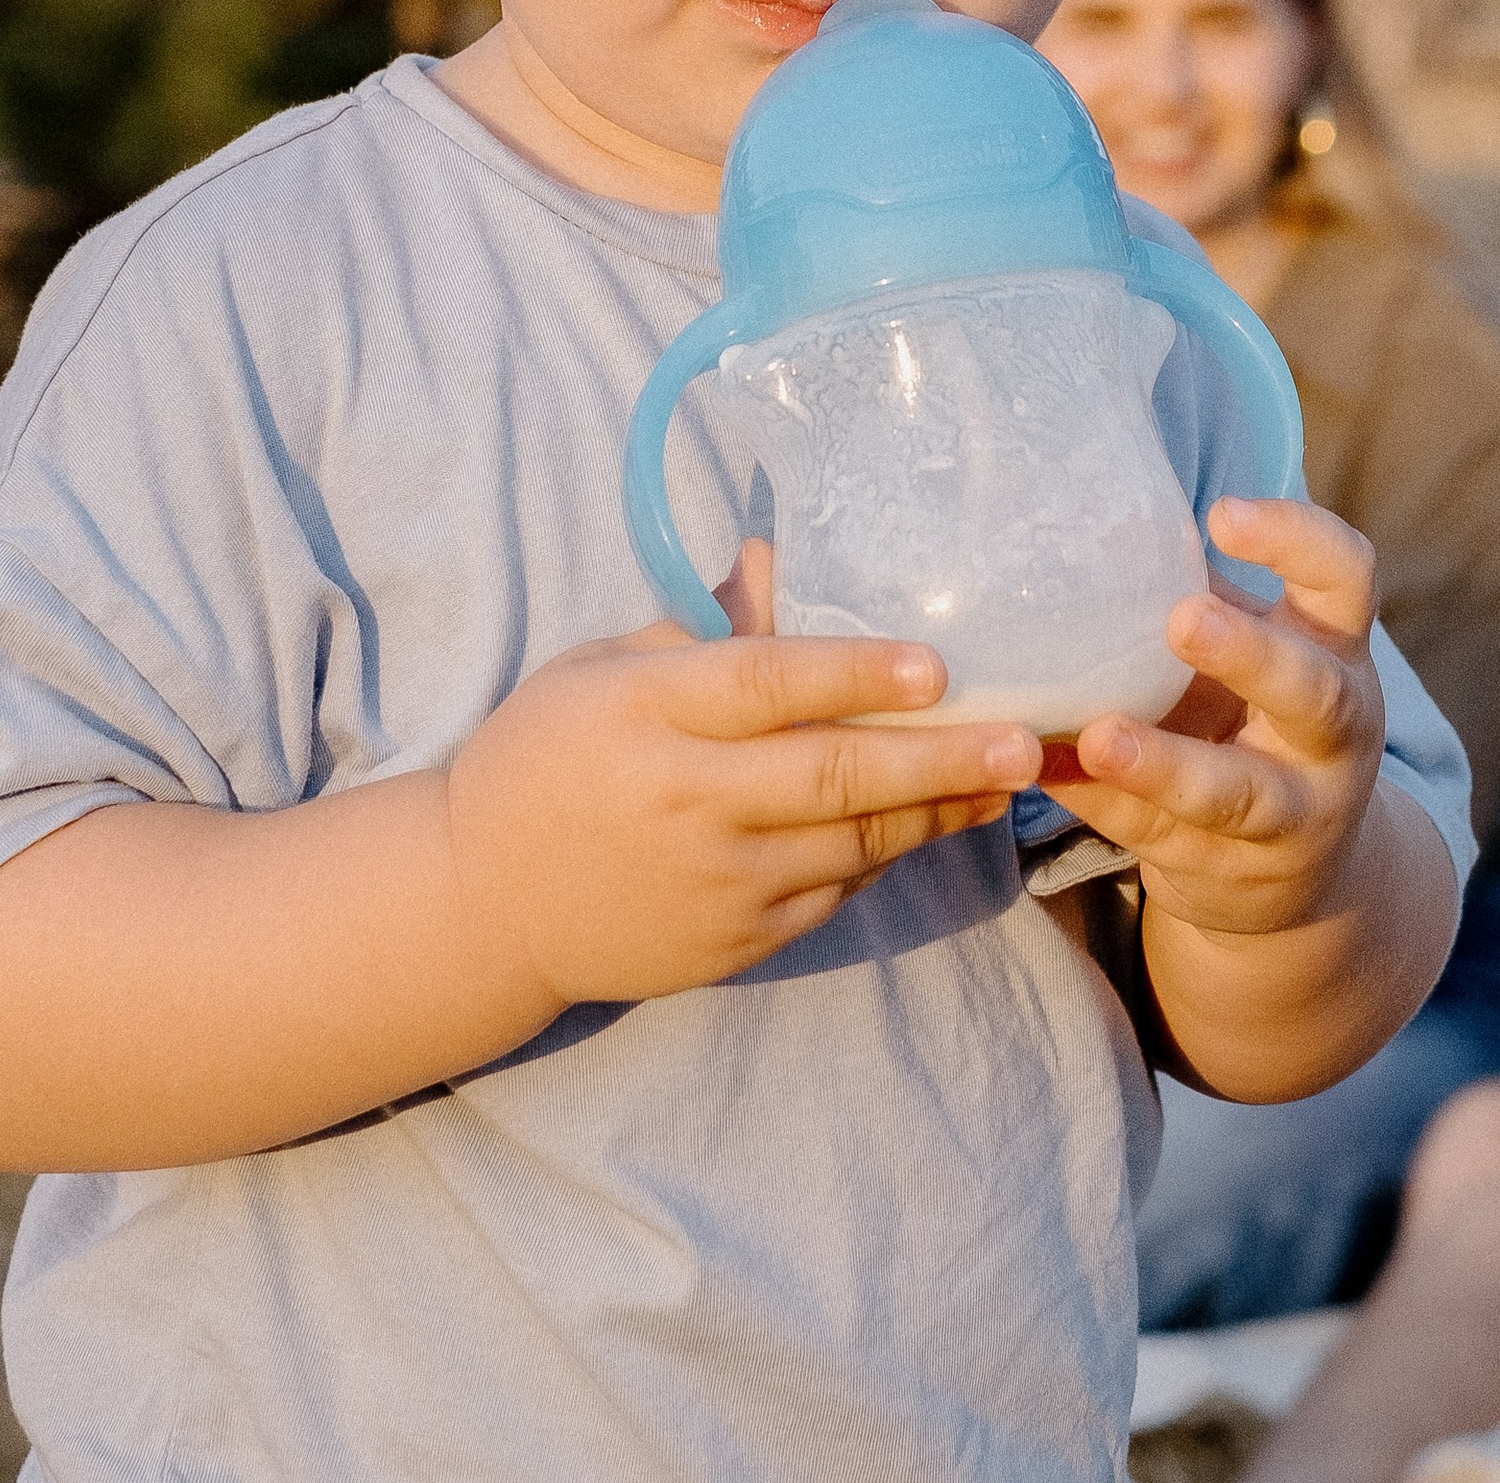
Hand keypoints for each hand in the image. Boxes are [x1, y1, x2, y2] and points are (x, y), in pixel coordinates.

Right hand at [443, 543, 1043, 1025]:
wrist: (477, 903)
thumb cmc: (543, 758)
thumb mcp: (600, 668)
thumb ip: (701, 626)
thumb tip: (782, 558)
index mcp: (648, 712)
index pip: (769, 684)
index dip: (857, 671)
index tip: (938, 664)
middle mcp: (687, 798)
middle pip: (833, 773)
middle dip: (939, 757)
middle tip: (1022, 739)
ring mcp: (714, 880)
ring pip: (849, 842)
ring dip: (935, 809)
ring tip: (1006, 777)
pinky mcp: (731, 941)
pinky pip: (829, 894)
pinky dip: (882, 856)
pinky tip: (930, 821)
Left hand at [1041, 495, 1384, 941]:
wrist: (1296, 877)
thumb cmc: (1252, 715)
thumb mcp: (1250, 651)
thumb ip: (1191, 591)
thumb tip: (1094, 512)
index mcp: (1337, 651)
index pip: (1346, 578)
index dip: (1296, 538)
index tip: (1221, 513)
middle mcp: (1333, 735)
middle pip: (1313, 692)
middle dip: (1250, 656)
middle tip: (1182, 618)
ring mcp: (1293, 814)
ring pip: (1238, 793)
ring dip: (1166, 765)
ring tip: (1099, 736)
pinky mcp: (1232, 873)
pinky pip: (1161, 839)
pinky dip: (1102, 805)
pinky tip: (1046, 774)